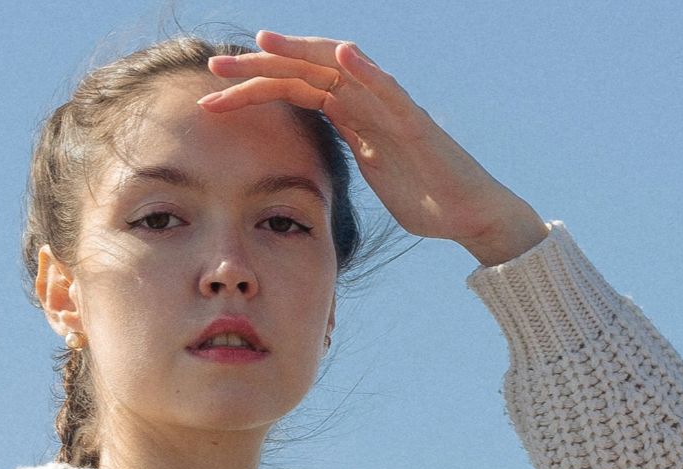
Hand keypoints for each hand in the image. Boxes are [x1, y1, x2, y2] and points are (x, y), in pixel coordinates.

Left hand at [201, 30, 547, 265]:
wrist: (470, 214)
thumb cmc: (426, 198)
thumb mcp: (372, 175)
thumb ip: (347, 157)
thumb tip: (314, 165)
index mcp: (352, 117)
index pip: (294, 91)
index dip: (254, 89)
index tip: (212, 97)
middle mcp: (367, 103)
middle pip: (305, 73)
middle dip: (258, 68)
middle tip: (214, 65)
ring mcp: (390, 109)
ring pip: (339, 70)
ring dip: (300, 53)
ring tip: (262, 41)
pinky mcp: (415, 124)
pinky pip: (388, 90)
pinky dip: (365, 70)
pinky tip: (341, 55)